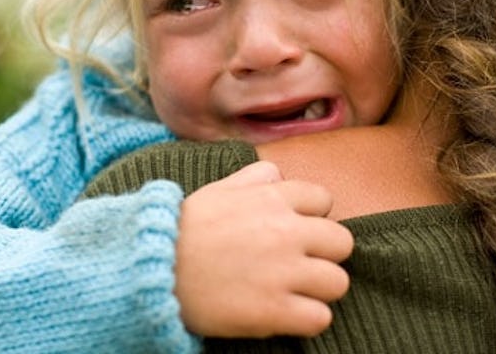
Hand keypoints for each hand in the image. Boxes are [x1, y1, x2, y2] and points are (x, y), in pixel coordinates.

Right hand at [175, 161, 352, 337]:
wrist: (153, 270)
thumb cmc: (184, 229)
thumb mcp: (218, 190)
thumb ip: (254, 178)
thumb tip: (279, 175)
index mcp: (272, 198)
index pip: (324, 200)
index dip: (311, 217)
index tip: (295, 231)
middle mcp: (285, 232)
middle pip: (342, 242)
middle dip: (324, 254)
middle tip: (300, 264)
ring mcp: (282, 273)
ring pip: (338, 282)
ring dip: (319, 289)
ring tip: (294, 291)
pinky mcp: (274, 311)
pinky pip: (321, 318)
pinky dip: (307, 319)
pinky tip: (287, 314)